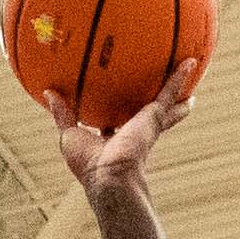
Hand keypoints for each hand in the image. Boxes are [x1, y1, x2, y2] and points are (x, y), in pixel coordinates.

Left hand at [50, 60, 196, 196]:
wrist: (109, 177)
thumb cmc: (88, 165)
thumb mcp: (70, 135)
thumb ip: (62, 114)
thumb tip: (48, 93)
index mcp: (116, 139)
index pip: (118, 125)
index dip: (118, 118)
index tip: (118, 108)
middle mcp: (135, 131)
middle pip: (147, 113)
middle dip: (155, 104)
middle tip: (162, 88)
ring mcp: (147, 124)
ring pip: (166, 103)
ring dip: (178, 90)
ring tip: (189, 74)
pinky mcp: (154, 117)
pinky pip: (169, 92)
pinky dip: (179, 77)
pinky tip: (191, 61)